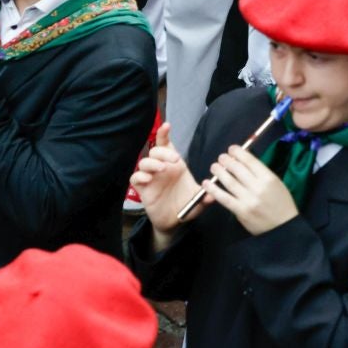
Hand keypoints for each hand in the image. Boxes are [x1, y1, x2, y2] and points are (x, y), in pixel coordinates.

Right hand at [131, 123, 203, 242]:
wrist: (174, 222)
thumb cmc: (185, 206)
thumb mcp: (198, 200)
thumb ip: (205, 196)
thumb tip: (212, 195)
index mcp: (174, 165)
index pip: (166, 145)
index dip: (164, 134)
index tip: (167, 125)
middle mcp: (161, 168)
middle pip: (155, 151)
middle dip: (163, 152)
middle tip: (174, 159)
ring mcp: (150, 178)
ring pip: (144, 162)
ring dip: (152, 162)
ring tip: (162, 168)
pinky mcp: (142, 189)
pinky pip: (135, 178)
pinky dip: (140, 176)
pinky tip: (147, 178)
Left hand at [204, 145, 297, 235]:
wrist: (284, 228)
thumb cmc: (281, 203)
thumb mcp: (276, 184)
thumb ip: (260, 173)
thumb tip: (242, 160)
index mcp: (269, 179)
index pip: (250, 160)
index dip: (238, 152)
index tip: (231, 149)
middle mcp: (258, 188)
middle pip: (237, 169)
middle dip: (226, 160)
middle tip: (221, 158)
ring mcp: (248, 200)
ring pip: (229, 181)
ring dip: (218, 172)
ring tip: (214, 167)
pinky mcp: (241, 211)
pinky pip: (224, 198)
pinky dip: (213, 189)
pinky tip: (206, 183)